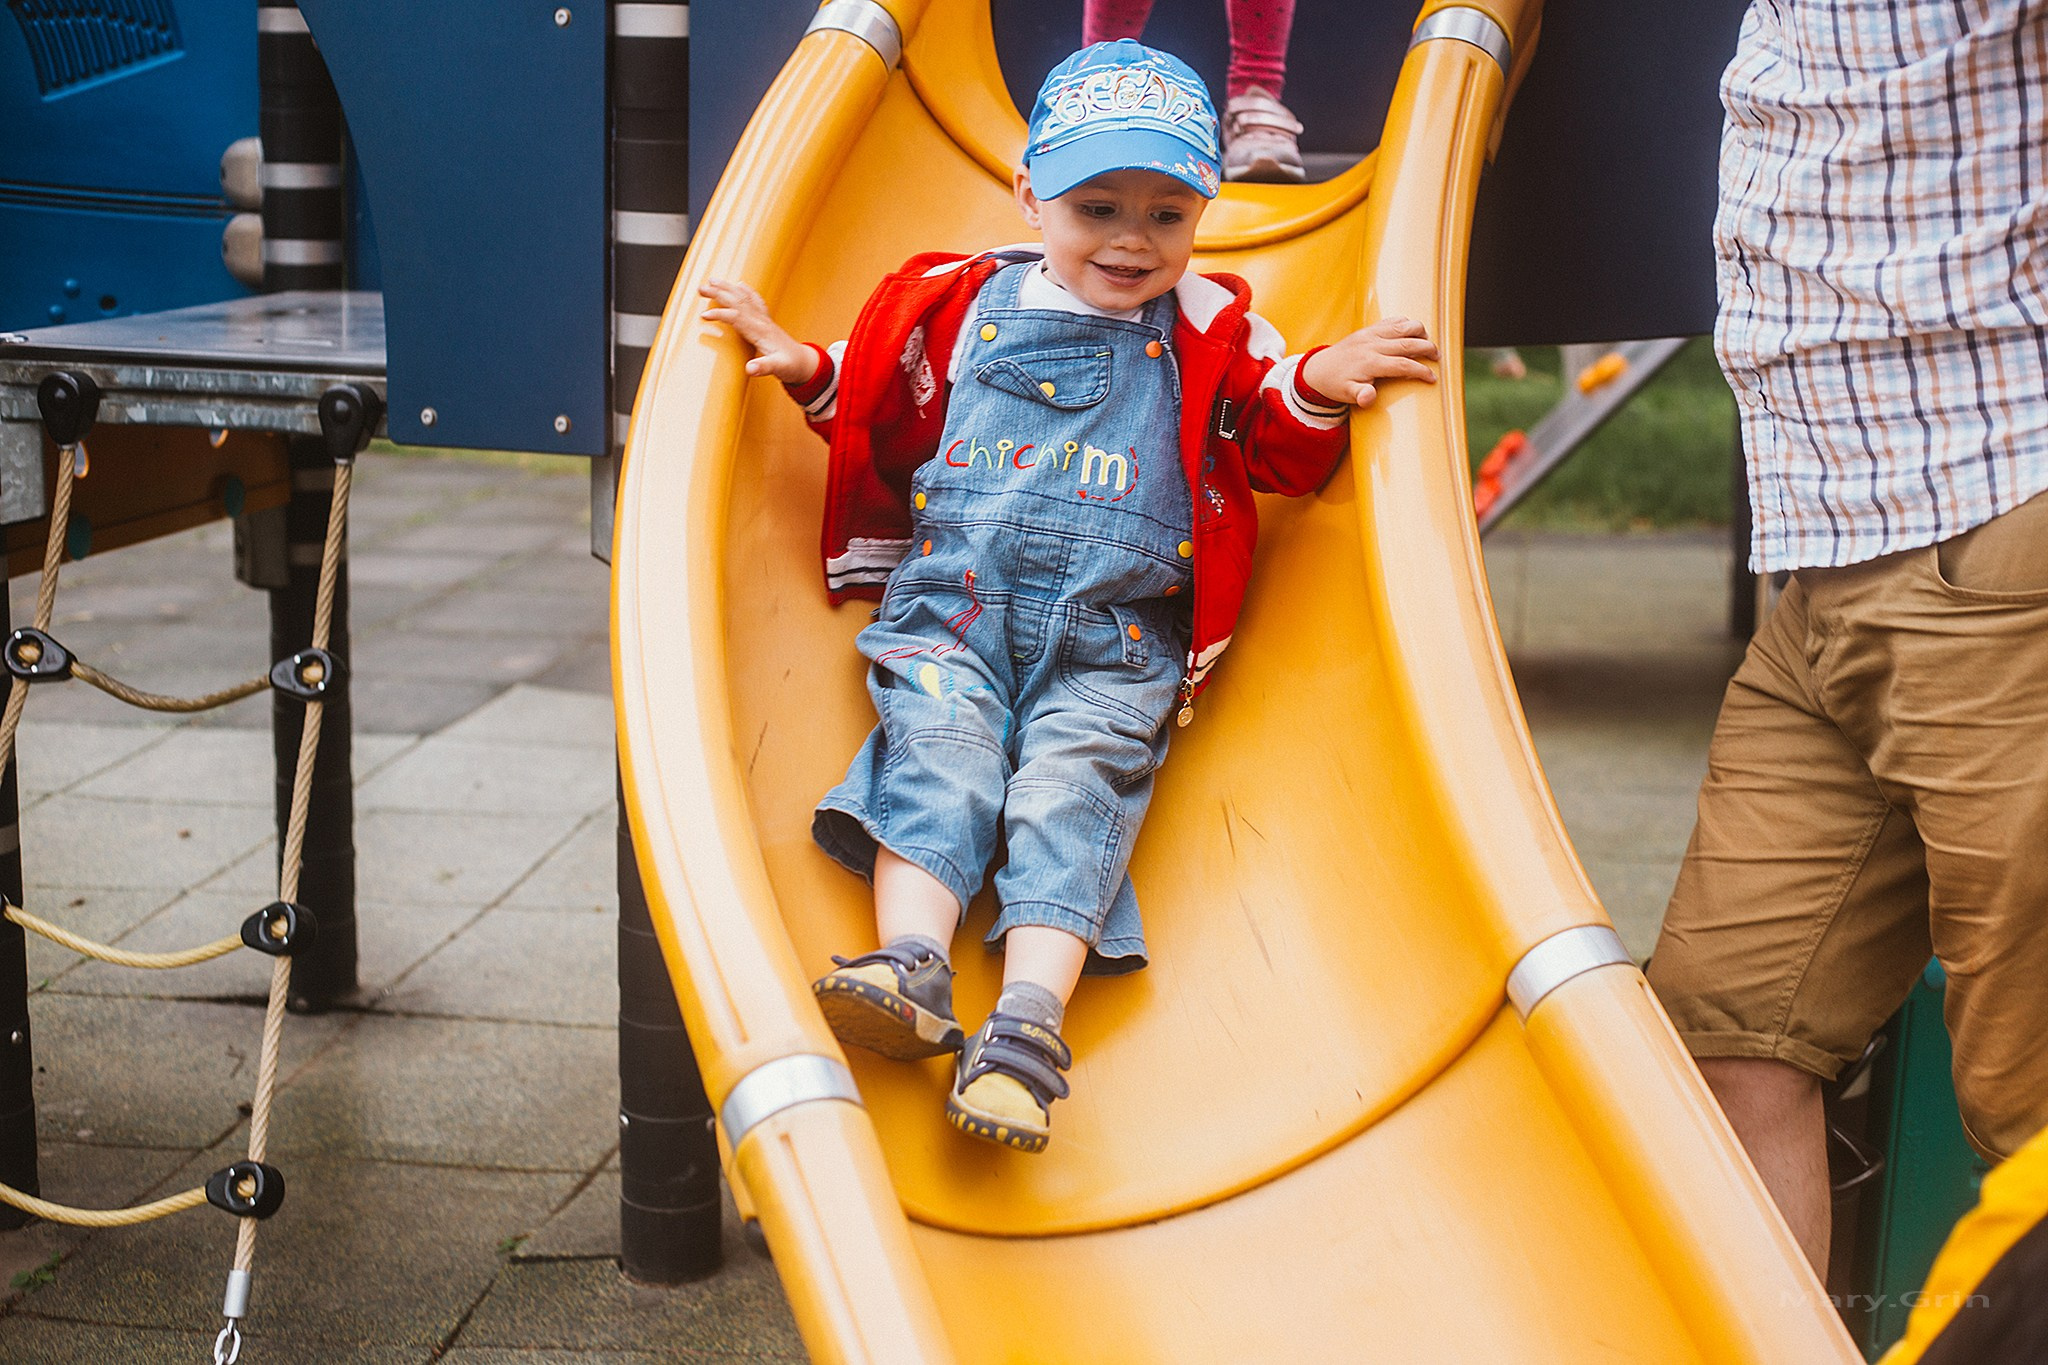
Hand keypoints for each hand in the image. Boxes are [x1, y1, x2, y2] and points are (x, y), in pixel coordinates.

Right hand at [699, 279, 819, 383]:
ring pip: (744, 298)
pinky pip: (754, 301)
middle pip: (737, 302)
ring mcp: (764, 320)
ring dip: (728, 288)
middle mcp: (762, 322)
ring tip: (712, 280)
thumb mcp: (778, 369)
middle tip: (701, 288)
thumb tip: (750, 369)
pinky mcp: (766, 322)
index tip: (704, 315)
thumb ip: (764, 368)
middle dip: (719, 294)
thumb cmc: (792, 366)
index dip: (720, 315)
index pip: (737, 318)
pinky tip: (740, 284)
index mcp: (761, 332)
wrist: (805, 363)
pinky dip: (745, 291)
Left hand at [1300, 317, 1439, 407]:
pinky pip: (1393, 320)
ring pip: (1403, 326)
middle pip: (1408, 342)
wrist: (1319, 369)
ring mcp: (1372, 334)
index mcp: (1370, 362)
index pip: (1403, 365)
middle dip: (1427, 348)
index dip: (1421, 371)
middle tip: (1438, 358)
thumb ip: (1360, 395)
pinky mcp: (1370, 328)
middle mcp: (1373, 345)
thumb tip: (1368, 398)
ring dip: (1420, 332)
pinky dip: (1406, 323)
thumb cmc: (1336, 384)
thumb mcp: (1346, 395)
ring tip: (1429, 342)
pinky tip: (1413, 333)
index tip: (1432, 378)